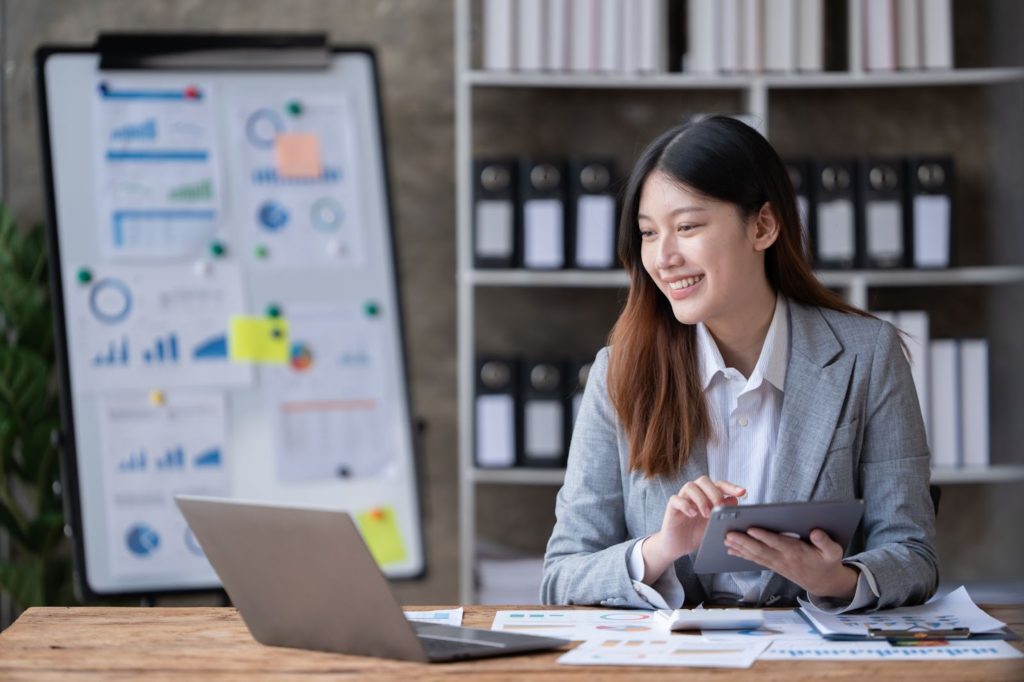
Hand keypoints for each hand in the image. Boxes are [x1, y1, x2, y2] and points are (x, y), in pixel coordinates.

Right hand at [642, 476, 745, 582]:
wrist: (678, 546)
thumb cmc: (697, 533)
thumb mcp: (714, 525)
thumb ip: (723, 514)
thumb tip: (735, 501)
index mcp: (707, 496)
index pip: (720, 485)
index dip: (731, 487)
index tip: (743, 492)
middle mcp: (695, 494)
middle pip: (704, 481)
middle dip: (714, 492)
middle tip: (719, 506)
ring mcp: (682, 498)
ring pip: (690, 486)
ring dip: (701, 499)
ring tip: (706, 514)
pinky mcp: (672, 507)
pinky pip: (676, 499)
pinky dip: (685, 505)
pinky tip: (692, 514)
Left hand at [724, 527, 858, 599]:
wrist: (823, 582)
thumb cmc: (827, 562)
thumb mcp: (834, 552)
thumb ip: (825, 542)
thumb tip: (816, 532)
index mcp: (797, 553)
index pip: (778, 543)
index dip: (764, 537)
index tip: (751, 529)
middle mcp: (784, 559)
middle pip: (761, 550)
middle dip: (744, 542)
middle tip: (729, 534)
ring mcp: (777, 564)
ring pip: (755, 555)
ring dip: (739, 548)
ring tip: (725, 540)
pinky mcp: (773, 566)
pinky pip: (756, 560)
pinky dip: (742, 555)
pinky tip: (731, 550)